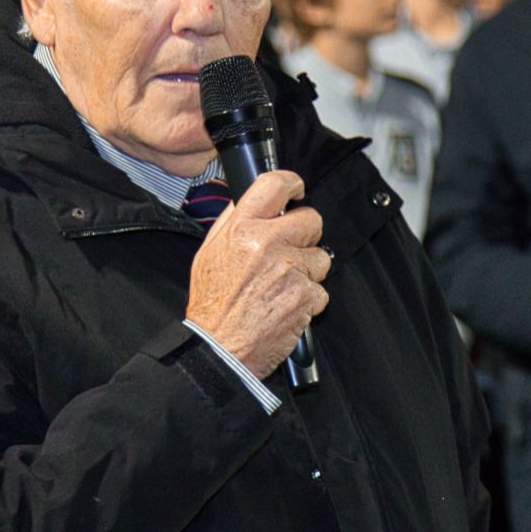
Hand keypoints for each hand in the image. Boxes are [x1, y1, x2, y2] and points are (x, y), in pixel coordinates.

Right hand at [185, 170, 331, 378]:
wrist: (220, 348)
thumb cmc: (212, 305)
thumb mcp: (209, 253)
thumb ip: (231, 223)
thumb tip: (250, 201)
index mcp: (241, 228)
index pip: (275, 185)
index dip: (292, 183)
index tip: (296, 190)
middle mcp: (266, 244)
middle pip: (310, 219)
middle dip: (304, 235)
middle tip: (289, 251)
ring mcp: (290, 270)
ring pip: (321, 257)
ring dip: (308, 270)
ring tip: (282, 285)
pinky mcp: (306, 296)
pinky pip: (321, 289)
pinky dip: (308, 299)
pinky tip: (286, 305)